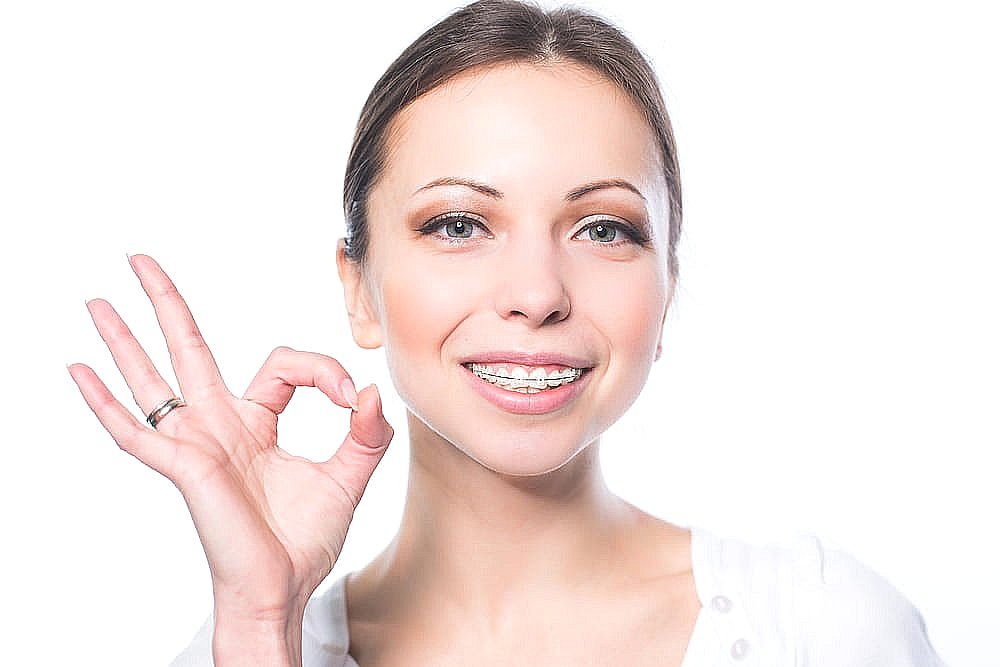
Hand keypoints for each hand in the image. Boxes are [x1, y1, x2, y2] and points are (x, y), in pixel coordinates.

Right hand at [68, 254, 392, 624]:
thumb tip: (371, 392)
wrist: (282, 589)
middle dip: (165, 304)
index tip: (351, 396)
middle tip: (138, 259)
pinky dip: (105, 403)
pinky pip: (136, 432)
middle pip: (187, 350)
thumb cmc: (304, 541)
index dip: (321, 369)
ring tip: (96, 300)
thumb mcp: (348, 478)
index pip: (282, 365)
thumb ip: (366, 436)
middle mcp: (219, 426)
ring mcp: (196, 444)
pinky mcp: (185, 467)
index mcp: (256, 422)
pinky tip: (79, 371)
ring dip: (124, 340)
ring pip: (153, 380)